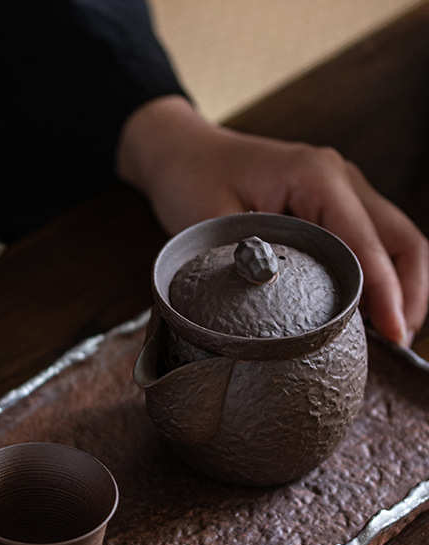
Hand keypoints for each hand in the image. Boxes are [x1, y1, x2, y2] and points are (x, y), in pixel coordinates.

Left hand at [117, 95, 428, 346]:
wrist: (183, 152)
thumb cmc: (193, 179)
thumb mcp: (211, 223)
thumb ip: (247, 259)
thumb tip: (277, 303)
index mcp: (316, 177)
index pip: (367, 243)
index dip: (384, 293)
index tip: (392, 335)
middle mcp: (341, 179)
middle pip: (401, 241)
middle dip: (407, 295)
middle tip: (396, 345)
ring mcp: (342, 191)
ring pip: (394, 242)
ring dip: (398, 288)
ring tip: (386, 337)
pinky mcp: (331, 207)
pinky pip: (370, 244)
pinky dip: (377, 278)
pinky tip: (363, 313)